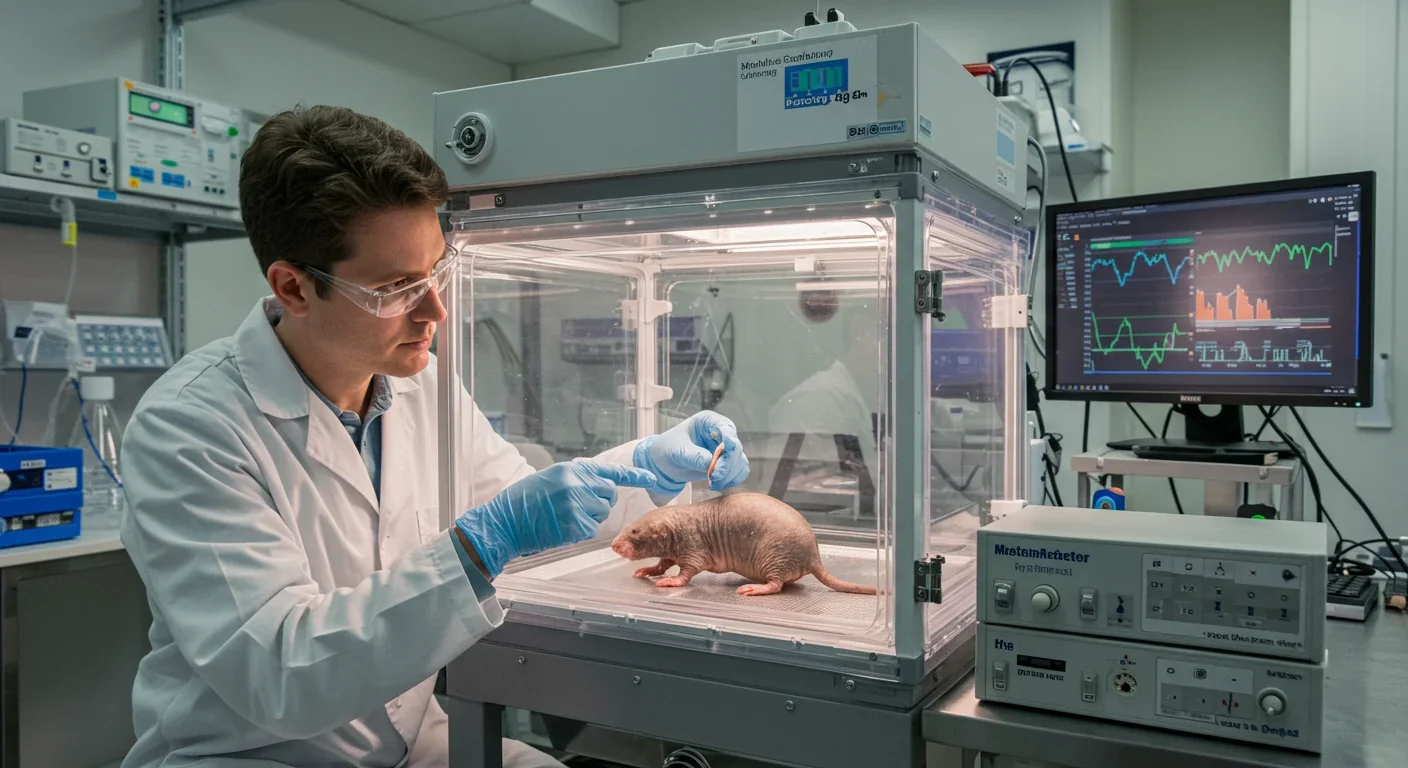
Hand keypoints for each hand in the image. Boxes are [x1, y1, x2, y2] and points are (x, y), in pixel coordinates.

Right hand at [455, 461, 655, 577]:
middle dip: (597, 501)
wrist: (505, 521)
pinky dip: (579, 531)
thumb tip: (600, 484)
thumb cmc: (524, 501)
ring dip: (587, 516)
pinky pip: (590, 529)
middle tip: (572, 505)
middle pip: (608, 494)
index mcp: (572, 470)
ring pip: (601, 513)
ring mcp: (578, 505)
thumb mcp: (551, 477)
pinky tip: (560, 526)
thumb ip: (576, 479)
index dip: (634, 475)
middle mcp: (578, 484)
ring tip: (562, 515)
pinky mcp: (575, 525)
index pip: (611, 471)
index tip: (651, 479)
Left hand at [633, 411, 749, 503]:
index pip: (725, 426)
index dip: (729, 438)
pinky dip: (731, 480)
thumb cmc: (668, 449)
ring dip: (730, 475)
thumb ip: (694, 456)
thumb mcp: (677, 451)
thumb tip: (710, 464)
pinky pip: (738, 472)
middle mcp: (720, 432)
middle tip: (715, 477)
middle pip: (735, 447)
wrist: (665, 463)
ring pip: (739, 461)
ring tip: (713, 484)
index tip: (727, 449)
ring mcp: (725, 449)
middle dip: (727, 464)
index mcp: (707, 421)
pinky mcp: (727, 463)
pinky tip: (718, 484)